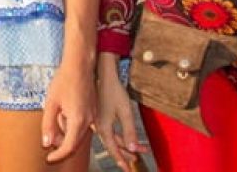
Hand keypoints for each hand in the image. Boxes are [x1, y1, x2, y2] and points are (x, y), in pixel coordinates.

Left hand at [41, 60, 96, 162]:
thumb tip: (46, 144)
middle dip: (61, 146)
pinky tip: (64, 113)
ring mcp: (93, 116)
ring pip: (79, 134)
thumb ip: (48, 124)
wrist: (80, 64)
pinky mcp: (93, 111)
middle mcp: (88, 121)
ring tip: (55, 118)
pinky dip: (72, 126)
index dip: (58, 155)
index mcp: (78, 120)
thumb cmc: (64, 80)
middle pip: (75, 143)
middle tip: (48, 142)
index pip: (69, 147)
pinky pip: (83, 125)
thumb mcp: (51, 103)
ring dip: (66, 134)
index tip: (49, 159)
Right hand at [94, 57, 147, 171]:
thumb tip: (134, 148)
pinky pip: (109, 131)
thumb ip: (130, 131)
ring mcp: (97, 121)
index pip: (114, 149)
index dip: (122, 160)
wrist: (103, 74)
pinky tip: (126, 136)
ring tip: (139, 149)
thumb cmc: (113, 90)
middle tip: (136, 160)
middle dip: (126, 153)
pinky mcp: (99, 115)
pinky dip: (120, 136)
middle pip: (113, 145)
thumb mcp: (125, 111)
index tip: (128, 168)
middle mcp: (98, 126)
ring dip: (125, 144)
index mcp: (103, 128)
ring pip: (112, 138)